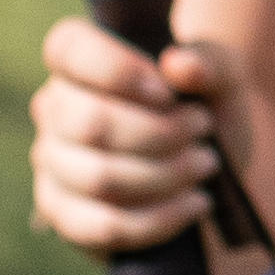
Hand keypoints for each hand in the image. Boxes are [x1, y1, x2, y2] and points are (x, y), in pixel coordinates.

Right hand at [32, 11, 250, 259]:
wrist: (209, 165)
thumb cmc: (205, 107)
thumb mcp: (223, 76)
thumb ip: (210, 62)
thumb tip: (179, 65)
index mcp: (79, 60)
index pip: (67, 48)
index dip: (117, 69)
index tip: (167, 91)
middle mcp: (54, 108)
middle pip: (90, 123)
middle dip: (161, 132)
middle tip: (204, 129)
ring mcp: (51, 163)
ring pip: (99, 178)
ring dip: (167, 175)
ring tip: (205, 164)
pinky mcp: (63, 214)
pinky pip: (103, 226)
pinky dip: (160, 219)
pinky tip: (196, 203)